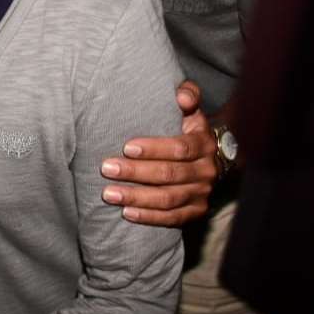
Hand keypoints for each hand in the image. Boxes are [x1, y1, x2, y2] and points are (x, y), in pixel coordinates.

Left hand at [100, 80, 217, 226]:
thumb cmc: (185, 127)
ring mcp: (202, 193)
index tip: (126, 147)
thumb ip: (187, 95)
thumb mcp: (189, 109)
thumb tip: (182, 96)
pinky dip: (149, 217)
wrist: (203, 157)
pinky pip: (172, 218)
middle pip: (170, 174)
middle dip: (135, 172)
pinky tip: (127, 212)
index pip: (180, 148)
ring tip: (109, 194)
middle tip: (107, 168)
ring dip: (136, 197)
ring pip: (168, 199)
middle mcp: (206, 170)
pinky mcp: (196, 212)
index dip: (154, 148)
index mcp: (204, 143)